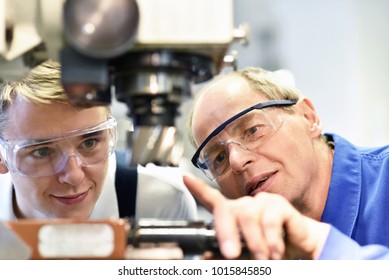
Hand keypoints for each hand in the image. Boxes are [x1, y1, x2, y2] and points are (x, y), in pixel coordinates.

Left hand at [183, 175, 329, 259]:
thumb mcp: (246, 257)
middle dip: (226, 232)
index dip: (198, 188)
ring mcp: (262, 203)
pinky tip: (275, 251)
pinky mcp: (279, 205)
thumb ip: (226, 256)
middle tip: (230, 254)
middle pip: (227, 209)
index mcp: (233, 216)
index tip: (185, 179)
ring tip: (263, 259)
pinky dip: (272, 238)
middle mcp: (245, 206)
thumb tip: (205, 258)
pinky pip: (271, 217)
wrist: (302, 251)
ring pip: (248, 215)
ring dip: (255, 241)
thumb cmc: (270, 251)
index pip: (212, 200)